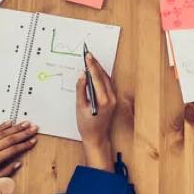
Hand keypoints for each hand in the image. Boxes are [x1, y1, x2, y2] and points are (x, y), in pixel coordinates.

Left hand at [0, 122, 37, 176]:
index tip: (33, 141)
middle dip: (24, 133)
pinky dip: (2, 126)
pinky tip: (9, 122)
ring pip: (3, 133)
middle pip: (10, 139)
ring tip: (26, 123)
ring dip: (16, 127)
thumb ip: (5, 172)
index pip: (13, 149)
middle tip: (34, 128)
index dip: (24, 145)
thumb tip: (17, 164)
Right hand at [76, 54, 116, 171]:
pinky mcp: (113, 100)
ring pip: (107, 79)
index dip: (92, 66)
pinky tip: (96, 72)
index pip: (97, 78)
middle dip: (96, 65)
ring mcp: (114, 99)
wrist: (97, 138)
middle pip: (104, 76)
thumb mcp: (80, 107)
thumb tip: (81, 76)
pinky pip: (108, 84)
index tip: (87, 56)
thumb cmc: (87, 125)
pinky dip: (102, 76)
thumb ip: (81, 90)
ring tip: (91, 60)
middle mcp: (111, 98)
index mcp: (103, 100)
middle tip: (88, 55)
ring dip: (99, 69)